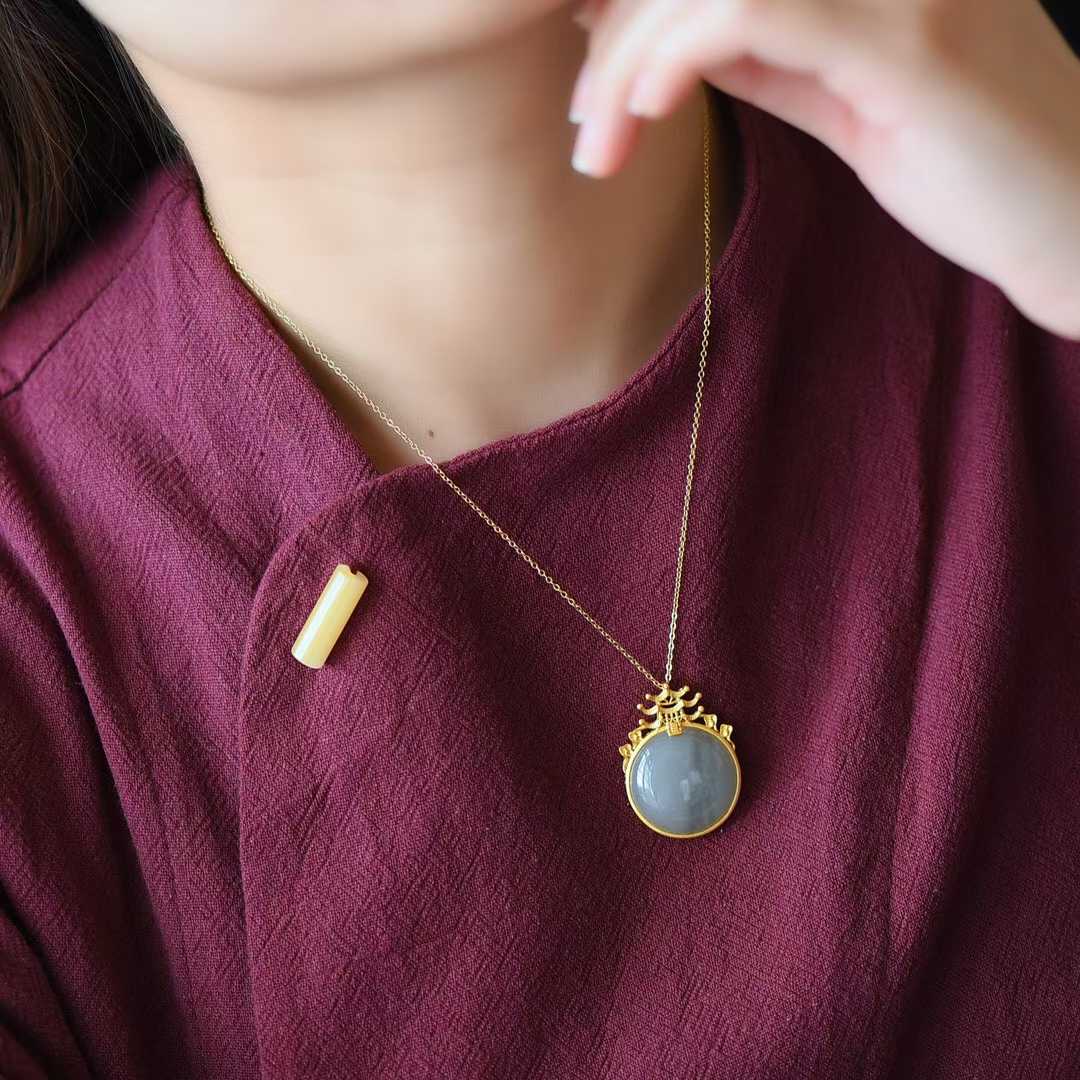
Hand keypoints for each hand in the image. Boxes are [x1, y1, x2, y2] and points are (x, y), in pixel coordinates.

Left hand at [567, 0, 1079, 338]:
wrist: (1069, 219)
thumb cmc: (961, 162)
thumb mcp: (840, 96)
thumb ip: (765, 57)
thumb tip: (669, 47)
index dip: (636, 0)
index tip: (588, 61)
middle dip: (615, 32)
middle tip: (584, 120)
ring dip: (627, 62)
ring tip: (598, 143)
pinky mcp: (907, 38)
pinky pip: (752, 14)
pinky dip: (675, 58)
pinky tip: (643, 113)